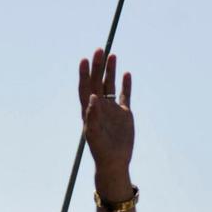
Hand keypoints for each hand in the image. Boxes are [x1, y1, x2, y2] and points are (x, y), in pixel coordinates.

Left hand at [79, 48, 133, 192]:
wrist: (115, 162)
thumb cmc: (101, 151)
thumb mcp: (94, 134)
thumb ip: (92, 115)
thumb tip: (92, 96)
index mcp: (89, 111)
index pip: (85, 88)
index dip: (84, 74)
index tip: (84, 60)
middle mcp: (99, 108)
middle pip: (98, 82)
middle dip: (98, 66)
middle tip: (100, 50)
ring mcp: (112, 110)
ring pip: (110, 85)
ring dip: (110, 71)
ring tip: (112, 55)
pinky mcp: (124, 114)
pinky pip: (124, 95)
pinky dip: (125, 85)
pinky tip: (126, 74)